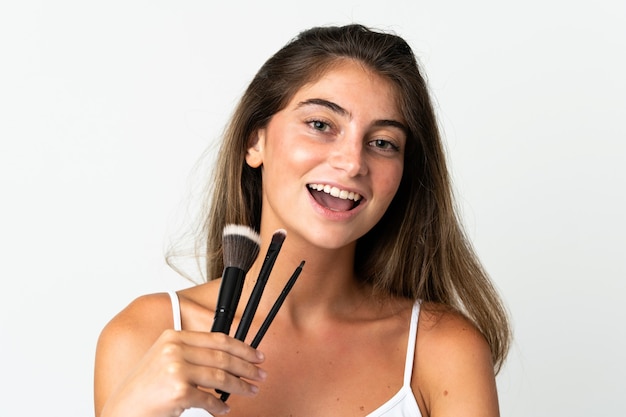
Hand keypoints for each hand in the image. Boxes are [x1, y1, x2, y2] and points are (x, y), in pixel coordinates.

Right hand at [99, 329, 265, 416]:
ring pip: (221, 377)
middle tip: (260, 374)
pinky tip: (225, 408)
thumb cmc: (145, 389)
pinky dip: (220, 406)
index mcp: (173, 337)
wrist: (123, 410)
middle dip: (247, 367)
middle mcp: (174, 349)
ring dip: (240, 386)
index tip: (256, 355)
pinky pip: (209, 399)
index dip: (241, 347)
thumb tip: (228, 358)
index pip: (217, 339)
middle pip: (223, 357)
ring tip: (251, 391)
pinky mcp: (178, 391)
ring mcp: (175, 369)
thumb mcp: (165, 359)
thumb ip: (192, 353)